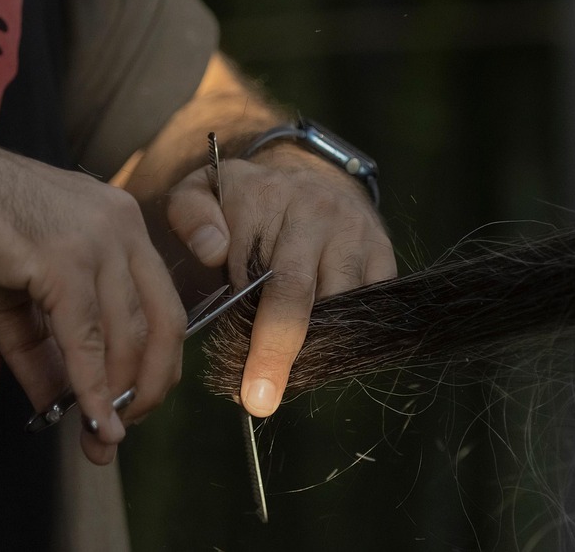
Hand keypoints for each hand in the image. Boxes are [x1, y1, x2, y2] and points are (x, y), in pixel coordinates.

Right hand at [0, 123, 185, 463]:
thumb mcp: (20, 293)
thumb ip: (45, 349)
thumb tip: (58, 406)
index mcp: (122, 226)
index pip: (162, 303)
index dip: (157, 362)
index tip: (135, 405)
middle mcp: (122, 227)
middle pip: (163, 322)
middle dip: (150, 386)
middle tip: (123, 430)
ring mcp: (96, 241)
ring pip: (126, 337)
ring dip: (116, 398)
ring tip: (99, 438)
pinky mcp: (62, 260)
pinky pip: (86, 340)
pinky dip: (90, 388)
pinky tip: (88, 420)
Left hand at [167, 144, 395, 415]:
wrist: (311, 173)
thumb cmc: (246, 198)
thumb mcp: (201, 190)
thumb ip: (191, 216)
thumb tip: (212, 252)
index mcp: (268, 200)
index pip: (263, 275)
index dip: (256, 335)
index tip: (247, 384)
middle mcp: (318, 214)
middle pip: (304, 295)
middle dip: (281, 353)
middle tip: (261, 401)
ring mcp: (356, 233)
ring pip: (343, 307)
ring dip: (316, 349)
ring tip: (288, 377)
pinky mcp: (383, 252)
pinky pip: (372, 306)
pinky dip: (348, 338)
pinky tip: (321, 354)